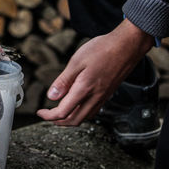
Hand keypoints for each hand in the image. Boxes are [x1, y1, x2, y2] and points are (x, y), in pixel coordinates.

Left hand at [37, 19, 153, 125]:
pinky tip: (76, 105)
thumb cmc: (103, 49)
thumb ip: (63, 81)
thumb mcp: (76, 62)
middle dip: (58, 122)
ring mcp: (103, 97)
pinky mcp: (108, 94)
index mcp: (84, 89)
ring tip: (59, 113)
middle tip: (47, 116)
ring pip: (84, 118)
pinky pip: (92, 111)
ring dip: (70, 119)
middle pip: (74, 120)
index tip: (40, 112)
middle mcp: (95, 97)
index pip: (63, 112)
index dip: (49, 116)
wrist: (127, 45)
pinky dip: (81, 113)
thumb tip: (51, 96)